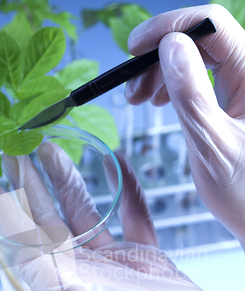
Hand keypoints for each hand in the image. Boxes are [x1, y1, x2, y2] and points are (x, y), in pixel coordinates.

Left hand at [0, 142, 244, 290]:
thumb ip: (43, 271)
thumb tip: (3, 245)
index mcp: (61, 284)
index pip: (23, 241)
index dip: (5, 209)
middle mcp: (82, 271)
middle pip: (48, 220)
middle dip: (31, 186)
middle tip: (16, 152)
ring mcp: (113, 262)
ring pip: (84, 213)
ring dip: (69, 181)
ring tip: (52, 149)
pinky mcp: (144, 256)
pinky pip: (132, 215)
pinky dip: (126, 190)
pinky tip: (118, 162)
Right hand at [125, 5, 244, 248]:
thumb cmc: (244, 191)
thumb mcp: (211, 144)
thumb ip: (191, 95)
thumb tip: (170, 46)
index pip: (212, 24)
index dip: (169, 27)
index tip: (134, 48)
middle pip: (202, 38)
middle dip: (160, 56)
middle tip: (132, 88)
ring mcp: (244, 85)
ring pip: (198, 56)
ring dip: (163, 71)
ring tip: (140, 99)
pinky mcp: (234, 98)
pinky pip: (201, 76)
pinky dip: (175, 84)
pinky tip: (160, 101)